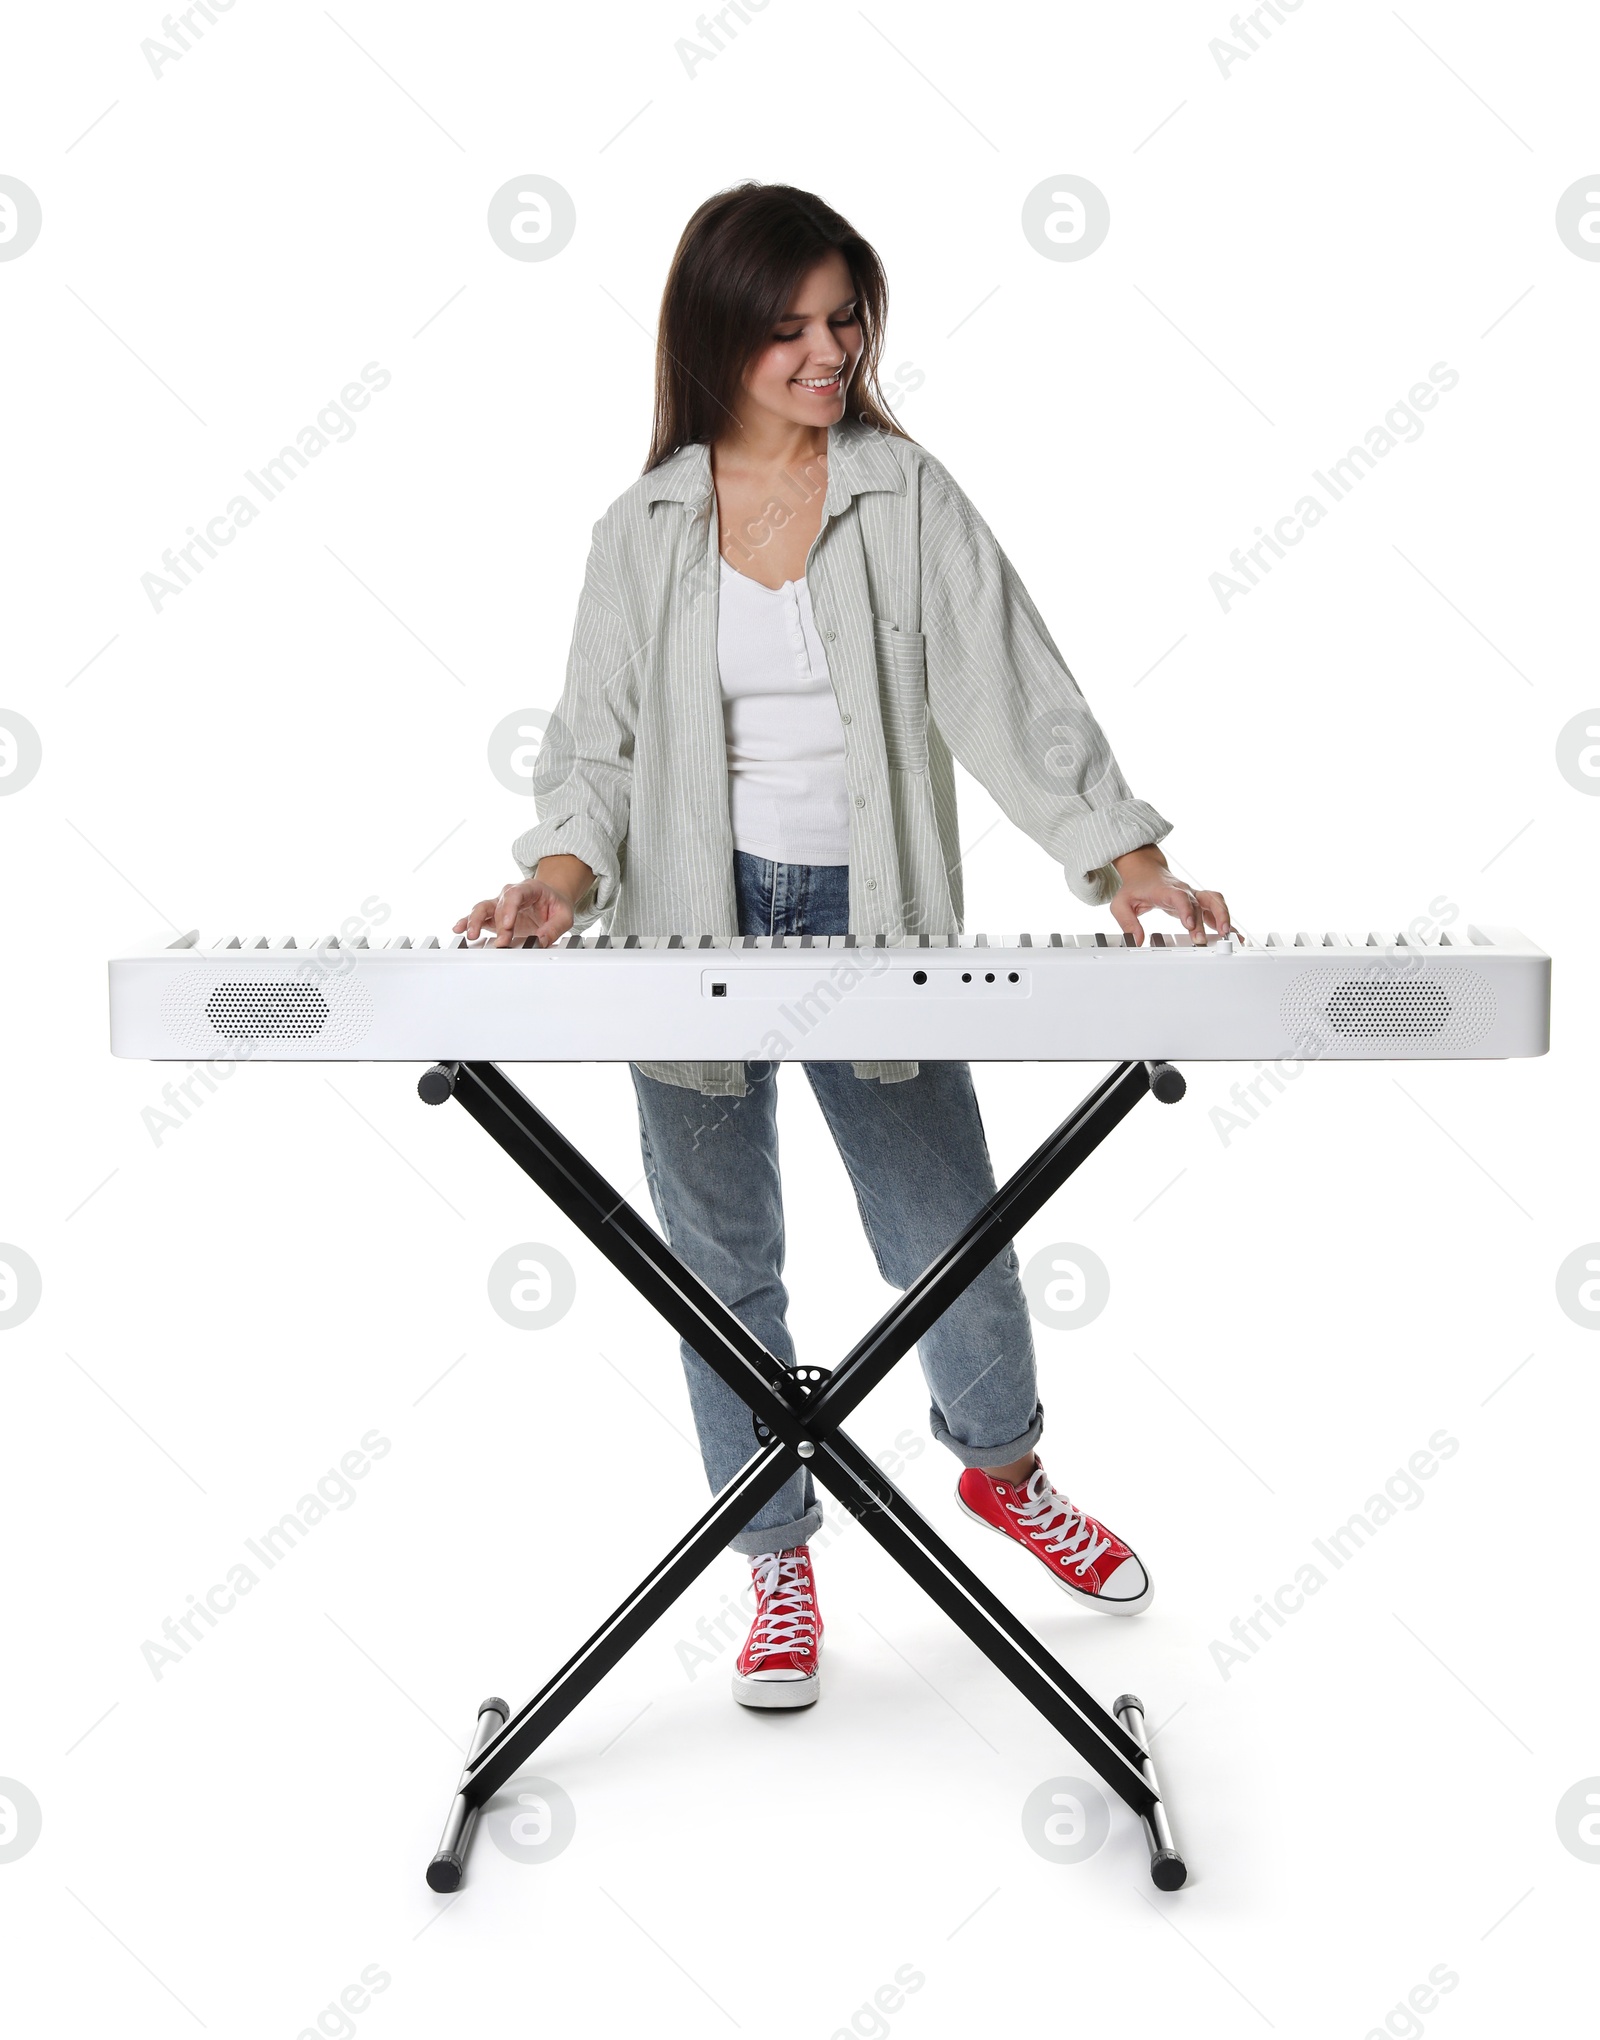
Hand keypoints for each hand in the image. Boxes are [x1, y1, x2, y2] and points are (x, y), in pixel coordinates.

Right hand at [453, 878, 576, 948]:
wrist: (551, 898)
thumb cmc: (556, 905)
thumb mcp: (564, 916)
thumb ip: (553, 928)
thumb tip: (540, 941)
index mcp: (529, 888)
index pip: (516, 894)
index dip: (510, 908)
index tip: (508, 924)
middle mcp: (510, 894)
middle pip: (499, 905)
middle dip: (499, 925)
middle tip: (502, 941)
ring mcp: (500, 904)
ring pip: (483, 908)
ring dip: (475, 921)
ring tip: (470, 934)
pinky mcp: (494, 916)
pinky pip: (478, 917)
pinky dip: (467, 922)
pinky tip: (459, 928)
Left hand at [1109, 845, 1231, 947]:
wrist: (1145, 870)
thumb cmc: (1135, 887)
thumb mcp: (1121, 904)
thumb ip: (1127, 922)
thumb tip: (1136, 940)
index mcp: (1166, 890)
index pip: (1180, 898)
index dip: (1187, 910)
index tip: (1190, 924)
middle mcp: (1184, 891)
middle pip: (1203, 900)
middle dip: (1210, 918)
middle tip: (1209, 937)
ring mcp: (1193, 896)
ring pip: (1215, 901)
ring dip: (1224, 916)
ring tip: (1228, 935)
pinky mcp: (1198, 902)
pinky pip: (1216, 908)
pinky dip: (1226, 921)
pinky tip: (1233, 935)